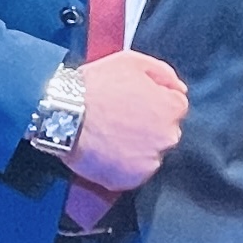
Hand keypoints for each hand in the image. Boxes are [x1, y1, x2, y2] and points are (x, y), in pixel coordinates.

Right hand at [67, 51, 188, 191]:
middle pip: (165, 132)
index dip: (154, 102)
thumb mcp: (132, 62)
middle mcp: (167, 138)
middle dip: (149, 126)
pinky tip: (106, 150)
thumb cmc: (96, 85)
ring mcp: (150, 162)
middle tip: (120, 118)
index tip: (134, 102)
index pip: (176, 108)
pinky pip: (132, 173)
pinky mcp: (130, 180)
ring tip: (110, 135)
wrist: (63, 113)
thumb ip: (163, 73)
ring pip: (149, 154)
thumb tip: (180, 89)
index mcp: (172, 109)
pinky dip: (122, 165)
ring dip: (137, 147)